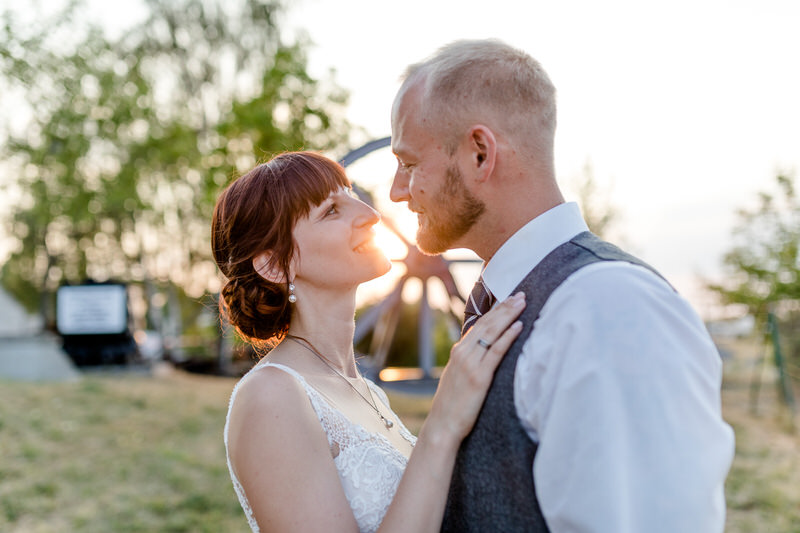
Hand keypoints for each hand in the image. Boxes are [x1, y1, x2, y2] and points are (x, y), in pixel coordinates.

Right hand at [427, 292, 525, 443]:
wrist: (442, 426)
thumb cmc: (453, 406)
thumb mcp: (458, 378)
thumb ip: (469, 363)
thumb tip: (484, 355)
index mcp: (459, 352)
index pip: (480, 325)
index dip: (495, 311)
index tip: (509, 299)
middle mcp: (463, 353)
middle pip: (487, 324)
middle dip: (505, 307)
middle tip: (521, 294)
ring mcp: (470, 364)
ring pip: (492, 332)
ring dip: (509, 315)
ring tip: (522, 303)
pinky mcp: (480, 377)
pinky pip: (496, 351)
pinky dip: (508, 337)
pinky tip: (519, 326)